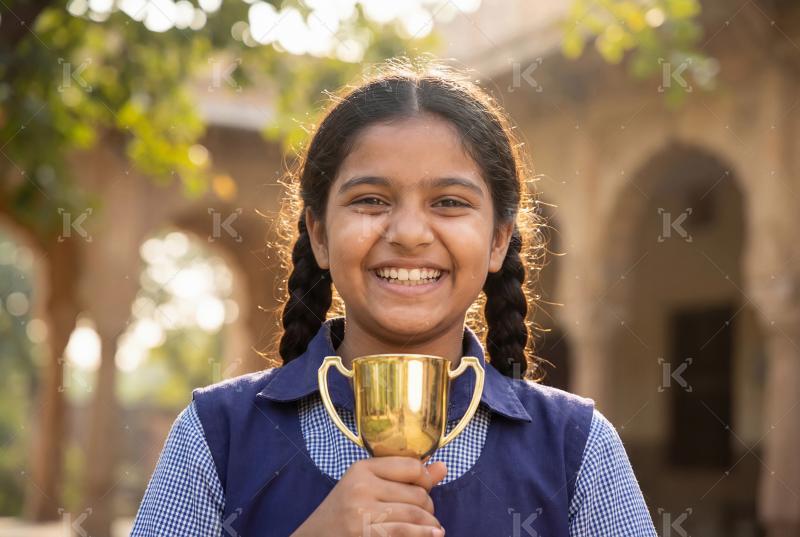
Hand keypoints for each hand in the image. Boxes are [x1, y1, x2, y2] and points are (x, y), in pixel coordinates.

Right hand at [292, 456, 446, 536]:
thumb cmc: (345, 512)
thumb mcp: (369, 487)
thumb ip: (406, 477)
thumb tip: (443, 466)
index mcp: (362, 468)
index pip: (412, 466)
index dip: (426, 479)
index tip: (425, 489)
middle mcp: (361, 486)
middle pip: (417, 492)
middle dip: (428, 506)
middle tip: (426, 515)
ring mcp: (362, 511)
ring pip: (415, 513)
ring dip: (429, 523)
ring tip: (433, 528)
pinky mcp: (364, 533)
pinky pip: (405, 531)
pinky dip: (424, 534)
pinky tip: (433, 535)